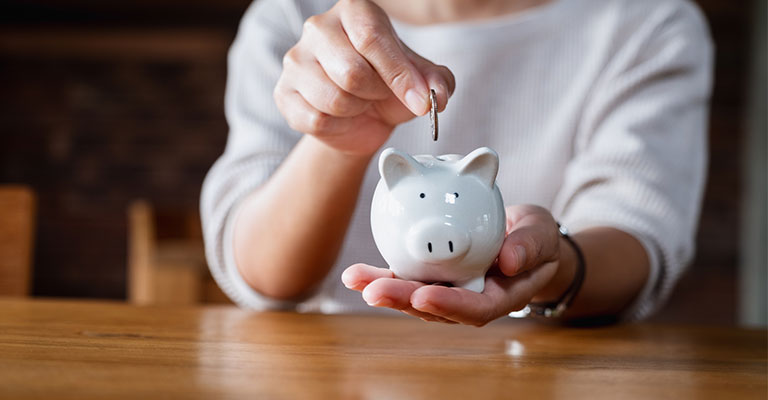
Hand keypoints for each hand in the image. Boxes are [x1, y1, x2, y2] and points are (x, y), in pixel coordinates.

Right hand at [274, 0, 454, 155]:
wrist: (360, 118)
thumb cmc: (387, 87)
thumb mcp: (419, 80)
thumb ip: (436, 81)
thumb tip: (436, 96)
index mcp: (354, 10)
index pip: (373, 38)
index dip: (400, 75)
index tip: (420, 101)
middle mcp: (318, 27)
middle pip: (351, 72)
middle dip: (376, 93)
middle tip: (379, 94)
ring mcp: (295, 59)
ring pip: (334, 99)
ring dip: (356, 110)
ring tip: (359, 102)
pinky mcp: (284, 93)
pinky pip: (316, 119)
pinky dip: (338, 126)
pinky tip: (340, 116)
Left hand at [342, 205, 566, 325]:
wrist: (523, 237)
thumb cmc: (536, 238)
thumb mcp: (543, 235)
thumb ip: (531, 246)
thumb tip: (509, 262)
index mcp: (501, 296)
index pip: (476, 308)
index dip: (450, 305)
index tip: (425, 295)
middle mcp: (469, 297)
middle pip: (435, 307)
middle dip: (402, 300)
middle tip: (374, 290)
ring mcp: (449, 288)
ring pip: (414, 296)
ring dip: (383, 288)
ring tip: (355, 278)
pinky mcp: (432, 275)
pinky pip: (406, 277)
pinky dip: (381, 274)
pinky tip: (357, 272)